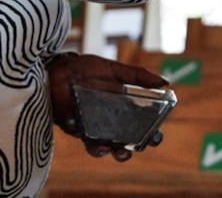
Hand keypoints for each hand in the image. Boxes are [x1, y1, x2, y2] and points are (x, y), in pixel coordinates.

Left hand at [46, 52, 167, 161]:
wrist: (56, 72)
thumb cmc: (85, 69)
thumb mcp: (113, 69)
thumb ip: (137, 76)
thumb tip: (165, 82)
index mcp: (124, 106)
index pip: (144, 124)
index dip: (152, 132)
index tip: (156, 135)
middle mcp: (112, 120)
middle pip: (128, 141)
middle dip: (133, 148)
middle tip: (133, 148)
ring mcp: (96, 128)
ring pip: (109, 148)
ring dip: (113, 152)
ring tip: (112, 148)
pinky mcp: (79, 132)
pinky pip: (89, 144)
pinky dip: (94, 145)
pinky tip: (93, 138)